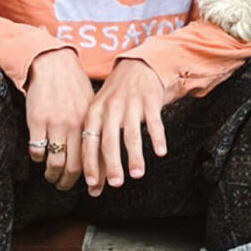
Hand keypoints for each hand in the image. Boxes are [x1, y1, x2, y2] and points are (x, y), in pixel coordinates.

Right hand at [25, 48, 94, 190]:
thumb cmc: (73, 86)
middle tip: (64, 186)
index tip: (93, 188)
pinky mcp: (36, 120)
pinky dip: (37, 159)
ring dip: (52, 175)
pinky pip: (37, 149)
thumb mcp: (90, 105)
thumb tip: (98, 151)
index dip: (95, 176)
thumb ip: (93, 127)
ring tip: (51, 176)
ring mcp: (55, 123)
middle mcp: (75, 125)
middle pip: (75, 165)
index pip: (96, 156)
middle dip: (69, 182)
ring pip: (55, 162)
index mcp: (91, 122)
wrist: (53, 64)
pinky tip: (38, 157)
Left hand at [83, 59, 166, 197]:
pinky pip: (154, 122)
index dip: (91, 164)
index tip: (93, 184)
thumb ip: (97, 143)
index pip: (89, 143)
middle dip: (112, 165)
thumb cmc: (117, 96)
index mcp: (94, 112)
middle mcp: (111, 108)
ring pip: (131, 135)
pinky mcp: (149, 100)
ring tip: (137, 174)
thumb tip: (94, 181)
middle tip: (115, 184)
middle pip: (109, 141)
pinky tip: (160, 152)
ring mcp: (130, 104)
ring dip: (134, 156)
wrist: (137, 66)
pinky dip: (158, 138)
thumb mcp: (100, 113)